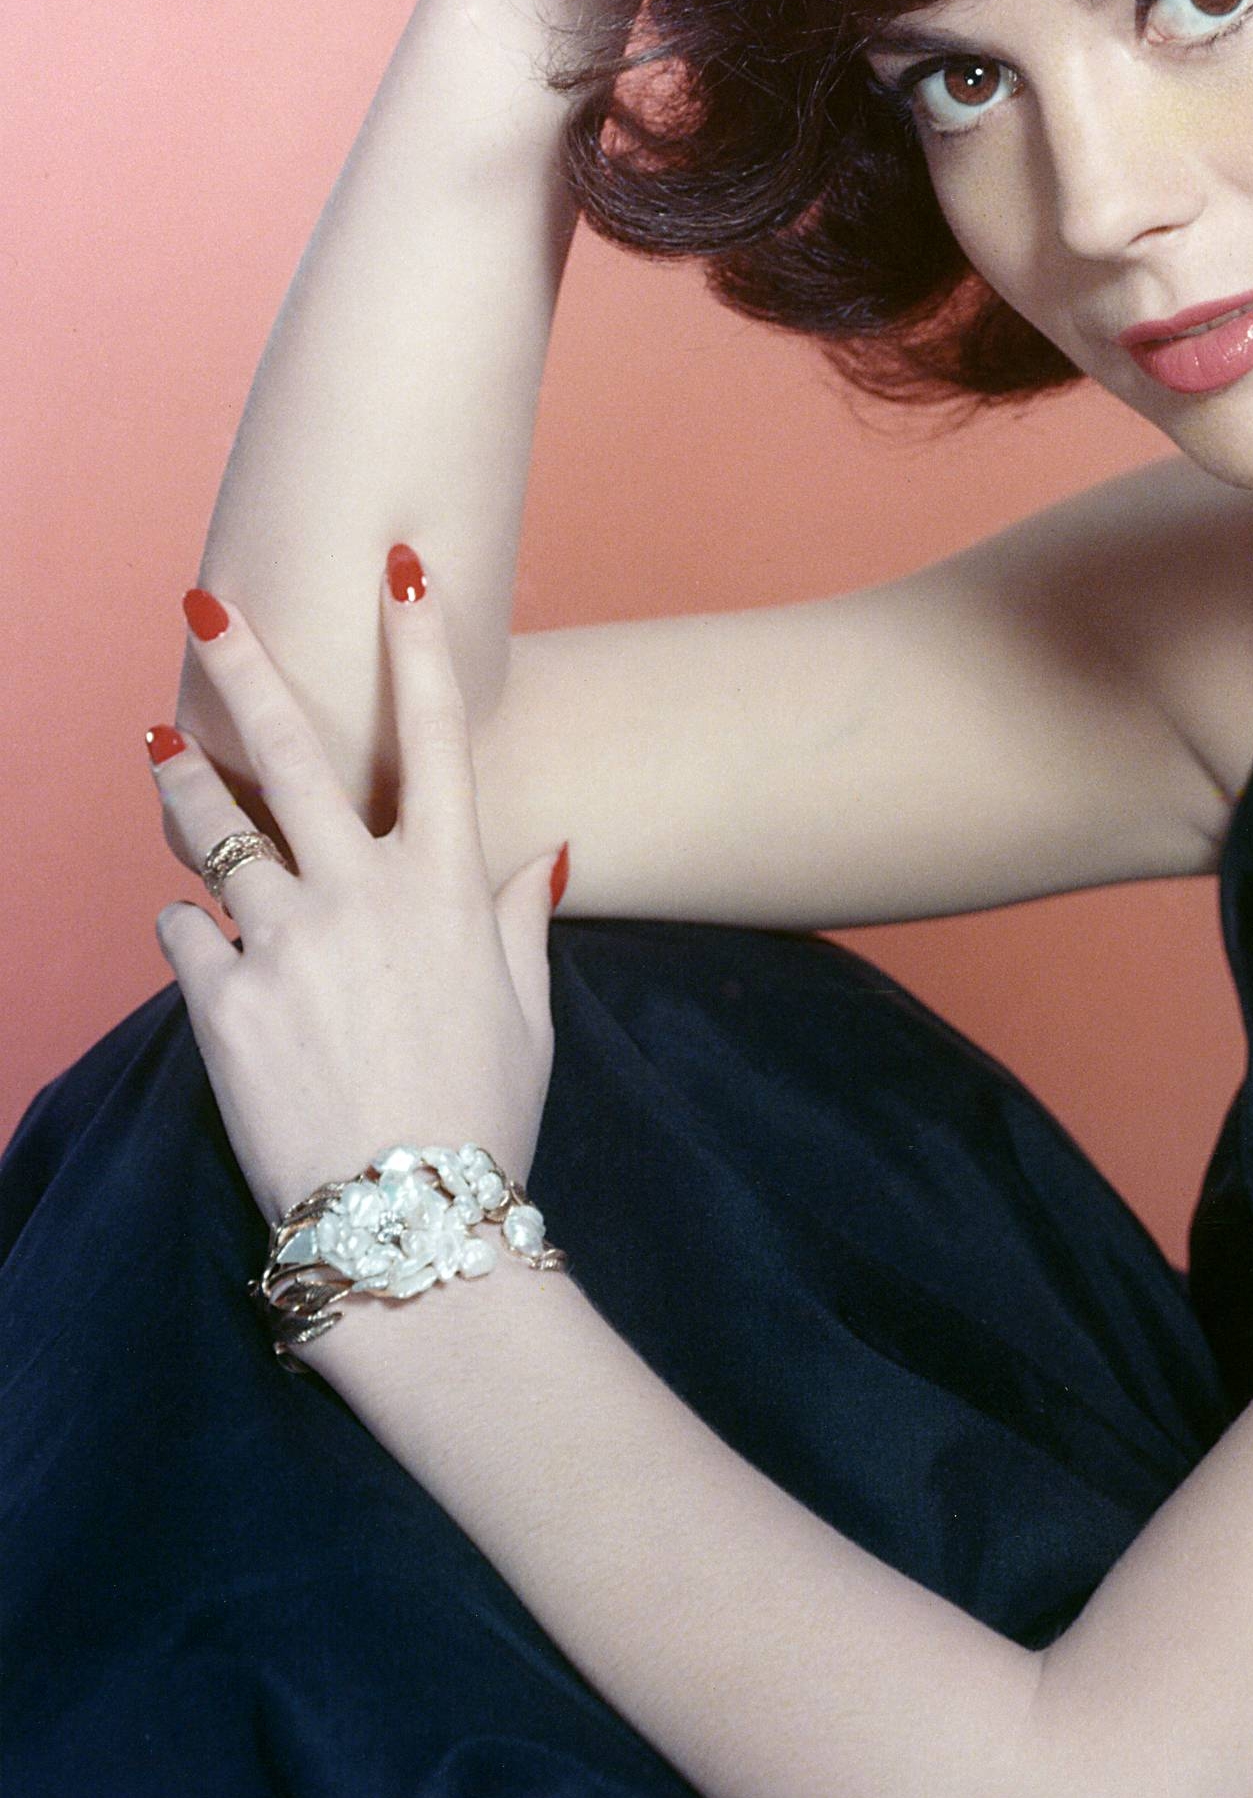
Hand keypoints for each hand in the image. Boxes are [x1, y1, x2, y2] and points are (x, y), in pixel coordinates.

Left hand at [150, 549, 566, 1231]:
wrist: (407, 1225)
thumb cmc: (483, 1120)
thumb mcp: (527, 1015)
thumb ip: (520, 922)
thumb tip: (546, 854)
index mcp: (447, 888)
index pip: (439, 738)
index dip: (419, 646)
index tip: (400, 572)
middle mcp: (362, 896)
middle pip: (294, 753)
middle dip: (247, 666)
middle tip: (205, 604)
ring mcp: (285, 944)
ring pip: (211, 833)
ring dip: (182, 785)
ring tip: (161, 747)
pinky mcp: (222, 1001)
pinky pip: (186, 933)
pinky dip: (191, 928)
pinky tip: (201, 941)